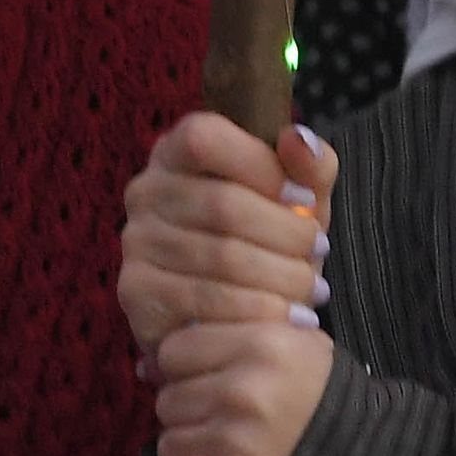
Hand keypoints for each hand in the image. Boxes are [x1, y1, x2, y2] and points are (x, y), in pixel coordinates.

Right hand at [119, 112, 332, 356]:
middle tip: (319, 250)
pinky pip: (206, 299)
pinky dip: (257, 309)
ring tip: (312, 287)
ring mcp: (137, 243)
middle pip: (222, 204)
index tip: (304, 197)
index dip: (260, 164)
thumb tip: (298, 139)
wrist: (238, 315)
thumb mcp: (300, 201)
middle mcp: (146, 192)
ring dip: (280, 275)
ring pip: (221, 256)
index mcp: (178, 152)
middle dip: (286, 232)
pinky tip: (286, 316)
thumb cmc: (270, 242)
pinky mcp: (138, 292)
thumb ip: (310, 166)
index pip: (204, 138)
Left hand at [154, 316, 330, 455]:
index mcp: (259, 345)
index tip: (208, 383)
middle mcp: (241, 390)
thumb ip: (237, 339)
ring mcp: (234, 444)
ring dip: (193, 455)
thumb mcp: (299, 347)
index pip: (174, 351)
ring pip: (169, 447)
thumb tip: (150, 363)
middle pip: (168, 401)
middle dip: (191, 414)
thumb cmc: (331, 403)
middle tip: (224, 424)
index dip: (186, 369)